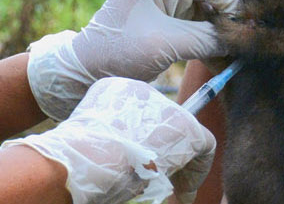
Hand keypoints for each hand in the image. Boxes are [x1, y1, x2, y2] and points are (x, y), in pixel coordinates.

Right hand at [4, 77, 215, 203]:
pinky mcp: (188, 128)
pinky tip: (184, 193)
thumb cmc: (79, 157)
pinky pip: (204, 145)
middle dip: (164, 152)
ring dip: (181, 165)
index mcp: (115, 90)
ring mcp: (167, 107)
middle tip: (159, 177)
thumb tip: (123, 156)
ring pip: (183, 134)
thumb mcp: (88, 139)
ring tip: (175, 190)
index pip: (139, 113)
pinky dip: (198, 170)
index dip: (143, 140)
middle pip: (163, 122)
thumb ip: (108, 136)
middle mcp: (143, 91)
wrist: (88, 158)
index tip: (141, 162)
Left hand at [27, 0, 239, 120]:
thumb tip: (240, 39)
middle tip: (240, 40)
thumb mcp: (165, 44)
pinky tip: (215, 55)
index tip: (242, 26)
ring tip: (229, 52)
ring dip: (216, 30)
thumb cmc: (117, 54)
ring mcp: (158, 2)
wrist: (81, 73)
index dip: (229, 0)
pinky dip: (204, 38)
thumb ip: (205, 38)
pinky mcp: (160, 21)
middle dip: (224, 16)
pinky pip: (191, 23)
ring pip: (201, 9)